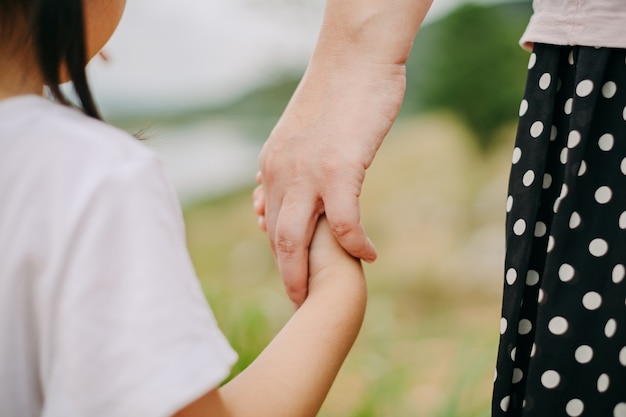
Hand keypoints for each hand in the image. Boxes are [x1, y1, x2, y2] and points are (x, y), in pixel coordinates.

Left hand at [258, 58, 406, 305]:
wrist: (354, 58)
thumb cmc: (335, 95)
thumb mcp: (298, 135)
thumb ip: (284, 169)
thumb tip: (268, 199)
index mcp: (272, 165)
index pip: (269, 219)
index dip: (279, 252)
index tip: (290, 272)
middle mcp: (281, 172)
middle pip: (276, 239)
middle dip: (285, 276)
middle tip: (297, 302)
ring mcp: (308, 172)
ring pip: (296, 238)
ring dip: (304, 274)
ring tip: (317, 296)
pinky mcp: (340, 168)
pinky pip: (344, 222)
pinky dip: (356, 244)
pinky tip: (370, 254)